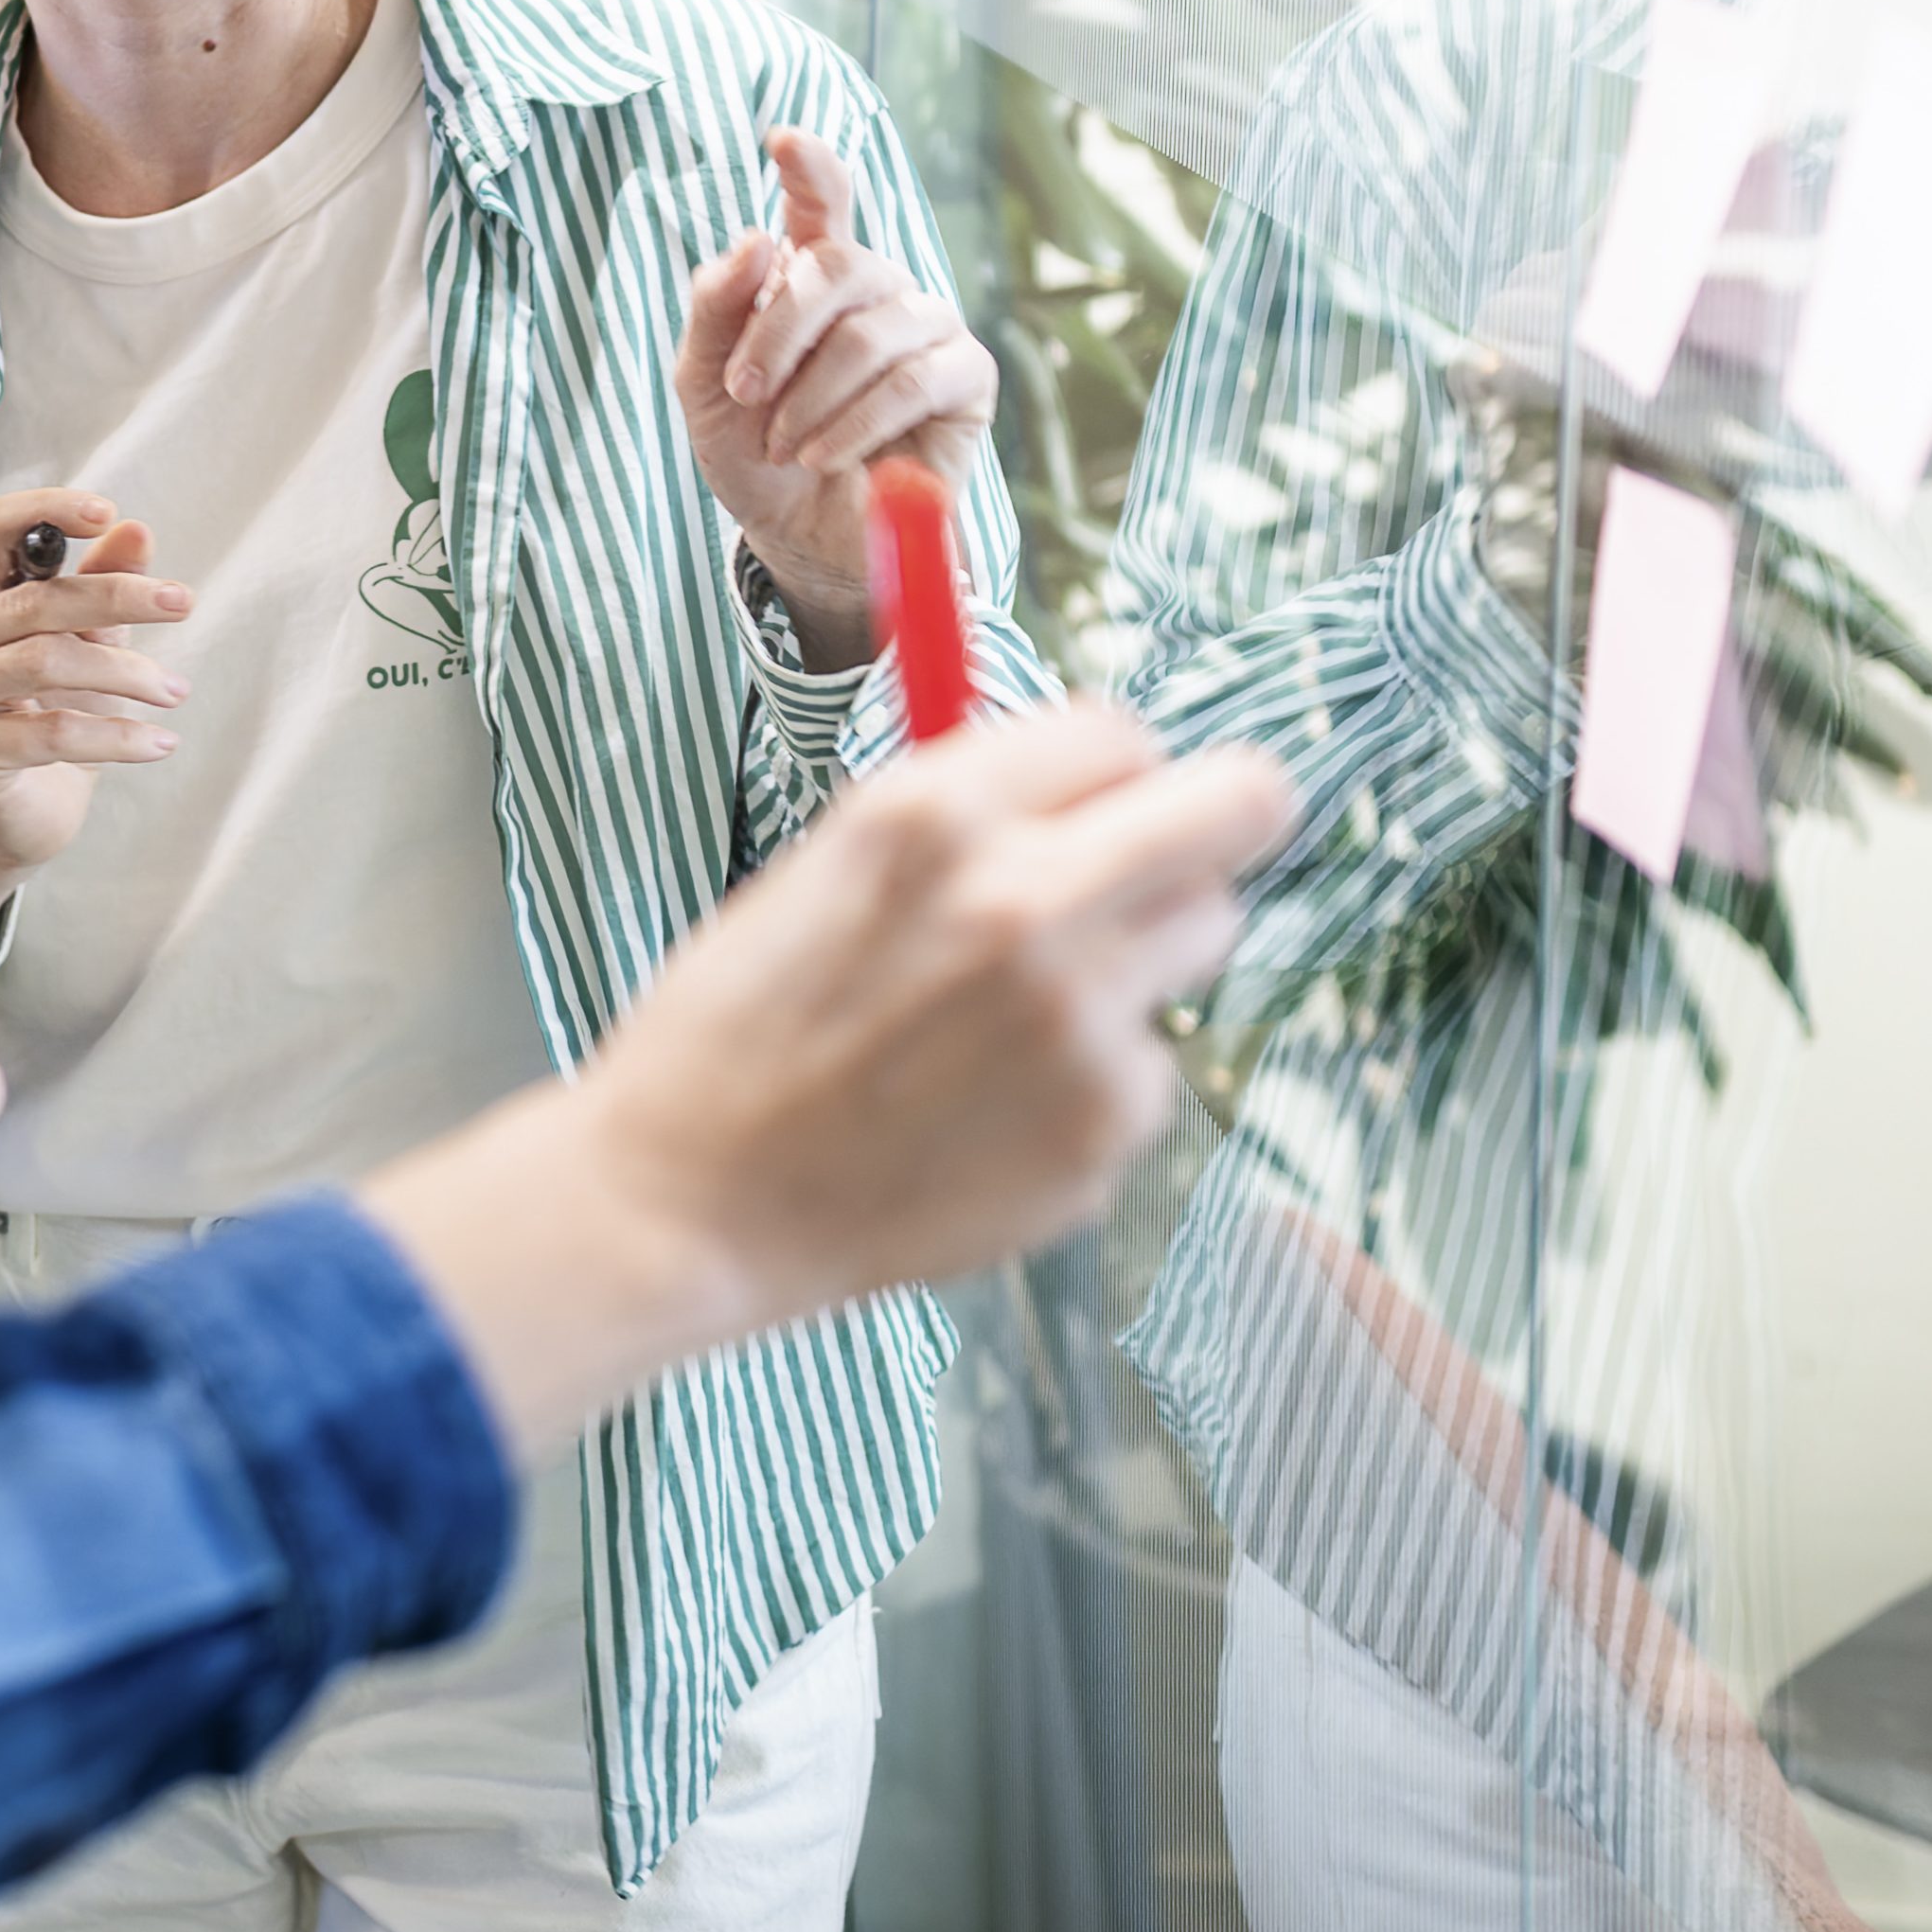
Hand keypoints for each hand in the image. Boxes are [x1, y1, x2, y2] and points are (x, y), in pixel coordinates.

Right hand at [0, 489, 192, 967]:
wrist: (24, 807)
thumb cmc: (52, 706)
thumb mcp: (85, 637)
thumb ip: (103, 583)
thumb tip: (137, 530)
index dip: (45, 509)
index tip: (107, 510)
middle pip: (34, 601)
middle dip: (119, 597)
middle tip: (184, 603)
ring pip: (45, 662)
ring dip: (125, 674)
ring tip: (175, 691)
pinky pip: (53, 733)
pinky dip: (118, 736)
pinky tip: (160, 743)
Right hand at [350, 703, 1290, 1457]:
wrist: (694, 1199)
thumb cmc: (739, 1031)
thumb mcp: (827, 864)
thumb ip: (965, 814)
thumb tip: (1091, 783)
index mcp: (935, 812)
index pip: (1123, 732)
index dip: (1110, 772)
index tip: (1099, 805)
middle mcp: (1026, 898)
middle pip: (1237, 806)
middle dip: (1212, 825)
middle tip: (1174, 864)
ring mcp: (1079, 1016)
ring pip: (1207, 936)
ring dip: (1147, 958)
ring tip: (1031, 1014)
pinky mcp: (1106, 1120)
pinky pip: (1155, 1064)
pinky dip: (1097, 1080)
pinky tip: (999, 1108)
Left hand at [674, 129, 998, 665]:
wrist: (798, 534)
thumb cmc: (753, 452)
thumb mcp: (705, 385)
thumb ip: (716, 309)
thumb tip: (754, 236)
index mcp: (812, 272)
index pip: (822, 200)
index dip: (811, 166)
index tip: (783, 139)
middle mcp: (876, 287)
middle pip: (839, 265)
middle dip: (779, 332)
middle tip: (744, 395)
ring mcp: (926, 326)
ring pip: (872, 330)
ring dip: (812, 396)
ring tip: (783, 445)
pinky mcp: (965, 378)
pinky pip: (915, 379)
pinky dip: (858, 422)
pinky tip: (823, 455)